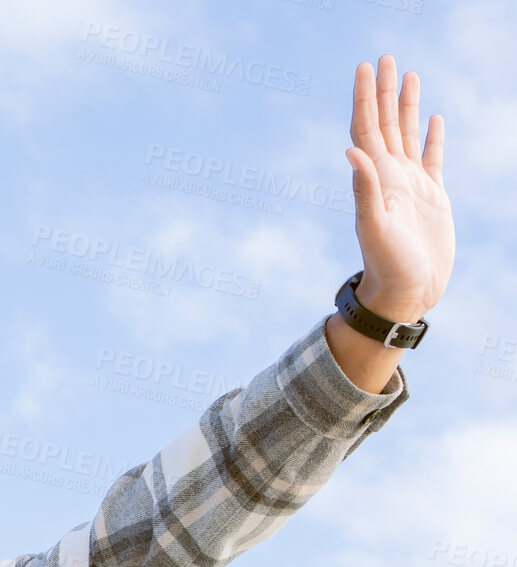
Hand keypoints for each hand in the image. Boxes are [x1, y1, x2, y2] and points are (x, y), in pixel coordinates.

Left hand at [345, 54, 452, 322]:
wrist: (406, 293)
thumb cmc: (388, 266)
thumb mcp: (375, 227)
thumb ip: (365, 190)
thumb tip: (351, 151)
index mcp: (375, 178)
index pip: (365, 128)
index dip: (365, 97)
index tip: (364, 67)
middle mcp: (389, 176)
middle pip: (384, 123)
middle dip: (383, 90)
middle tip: (383, 58)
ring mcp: (410, 184)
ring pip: (406, 134)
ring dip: (405, 105)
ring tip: (407, 75)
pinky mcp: (432, 196)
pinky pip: (431, 157)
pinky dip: (430, 136)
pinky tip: (431, 119)